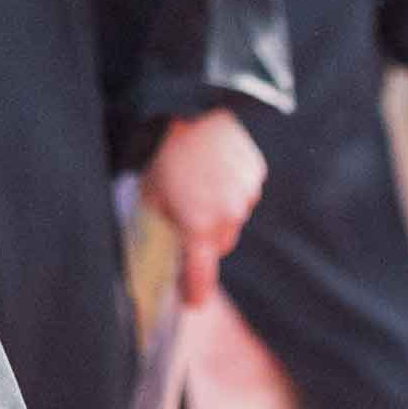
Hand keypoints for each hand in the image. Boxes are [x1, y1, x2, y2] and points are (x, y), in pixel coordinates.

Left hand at [141, 107, 265, 303]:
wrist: (191, 108)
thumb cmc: (165, 154)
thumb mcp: (152, 196)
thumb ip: (164, 227)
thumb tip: (169, 247)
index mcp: (198, 225)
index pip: (201, 273)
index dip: (196, 289)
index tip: (194, 300)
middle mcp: (227, 215)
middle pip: (221, 242)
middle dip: (206, 235)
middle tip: (187, 212)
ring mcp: (245, 194)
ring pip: (234, 216)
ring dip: (220, 207)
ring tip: (200, 178)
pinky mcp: (255, 173)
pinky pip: (244, 191)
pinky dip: (232, 186)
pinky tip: (215, 165)